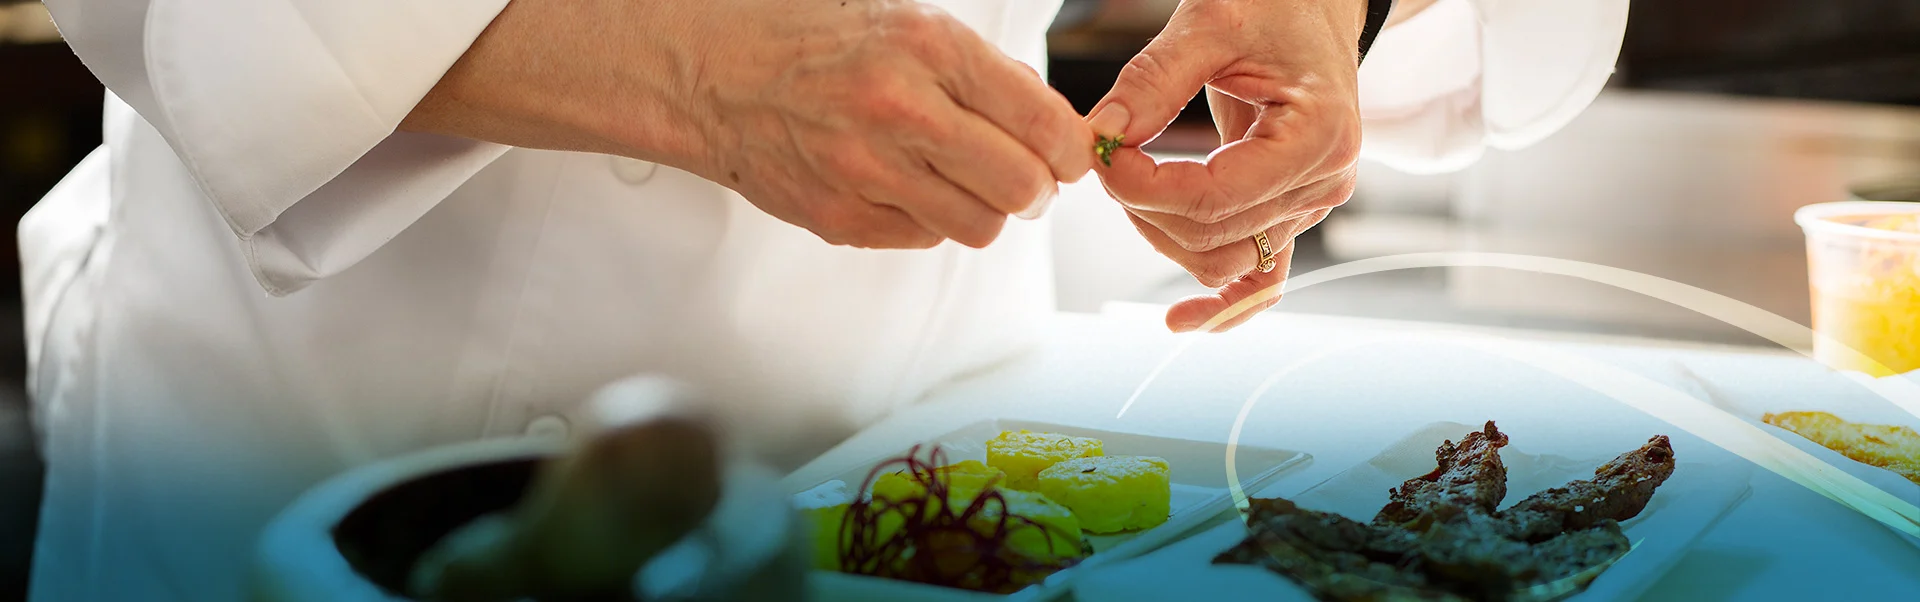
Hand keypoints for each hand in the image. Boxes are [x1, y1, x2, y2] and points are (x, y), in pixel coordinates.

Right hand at [405, 0, 1093, 248]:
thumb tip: (1052, 127)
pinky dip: (930, 219)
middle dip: (1035, 189)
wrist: (711, 72)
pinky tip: (906, 186)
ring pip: (979, 226)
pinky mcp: (840, 218)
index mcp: (929, 48)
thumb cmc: (812, 41)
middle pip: (1021, 187)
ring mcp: (868, 171)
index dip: (1070, 151)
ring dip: (984, 210)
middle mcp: (902, 109)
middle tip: (1025, 180)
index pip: (1042, 122)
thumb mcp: (906, 23)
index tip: (1068, 156)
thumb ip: (981, 73)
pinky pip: (925, 239)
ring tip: (960, 182)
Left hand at [1087, 0, 1367, 331]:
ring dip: (1161, 233)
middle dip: (1142, 205)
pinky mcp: (1290, 214)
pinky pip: (1260, 279)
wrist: (1314, 8)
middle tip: (1107, 155)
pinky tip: (1178, 322)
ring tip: (1130, 182)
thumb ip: (1152, 80)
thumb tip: (1101, 137)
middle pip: (1210, 236)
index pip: (1213, 198)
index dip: (1143, 190)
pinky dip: (1221, 305)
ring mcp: (1310, 206)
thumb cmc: (1274, 5)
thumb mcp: (1210, 22)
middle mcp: (1324, 183)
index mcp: (1319, 136)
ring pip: (1220, 259)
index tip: (1101, 156)